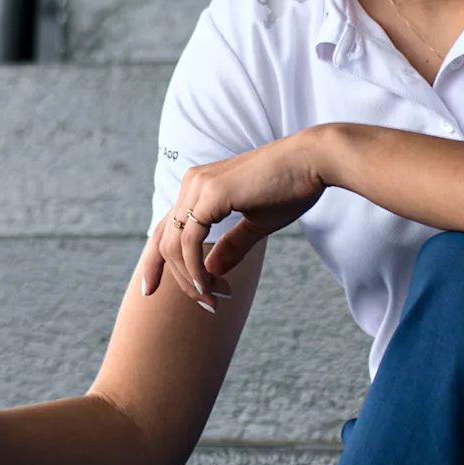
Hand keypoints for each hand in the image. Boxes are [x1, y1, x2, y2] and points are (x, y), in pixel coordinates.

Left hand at [135, 127, 331, 309]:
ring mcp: (199, 186)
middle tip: (209, 303)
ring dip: (191, 280)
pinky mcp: (212, 193)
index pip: (166, 231)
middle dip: (181, 280)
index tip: (150, 292)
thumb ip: (232, 246)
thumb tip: (211, 270)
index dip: (153, 263)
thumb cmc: (291, 188)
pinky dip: (196, 268)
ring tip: (215, 298)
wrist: (313, 161)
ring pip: (174, 246)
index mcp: (199, 188)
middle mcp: (192, 184)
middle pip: (165, 243)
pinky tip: (210, 285)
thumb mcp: (256, 224)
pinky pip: (190, 241)